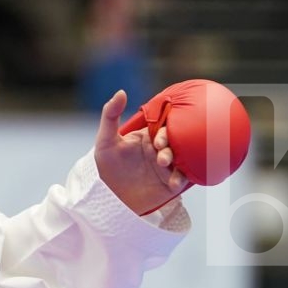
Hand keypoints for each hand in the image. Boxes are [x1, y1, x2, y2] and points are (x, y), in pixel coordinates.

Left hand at [94, 89, 189, 216]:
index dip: (164, 131)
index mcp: (148, 137)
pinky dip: (182, 179)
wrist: (106, 196)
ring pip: (182, 159)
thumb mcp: (105, 139)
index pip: (163, 128)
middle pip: (176, 143)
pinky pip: (183, 178)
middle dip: (171, 147)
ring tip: (165, 166)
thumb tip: (121, 92)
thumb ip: (110, 114)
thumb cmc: (105, 166)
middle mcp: (160, 150)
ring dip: (180, 162)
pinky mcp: (170, 184)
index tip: (156, 139)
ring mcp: (167, 167)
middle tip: (161, 157)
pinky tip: (173, 182)